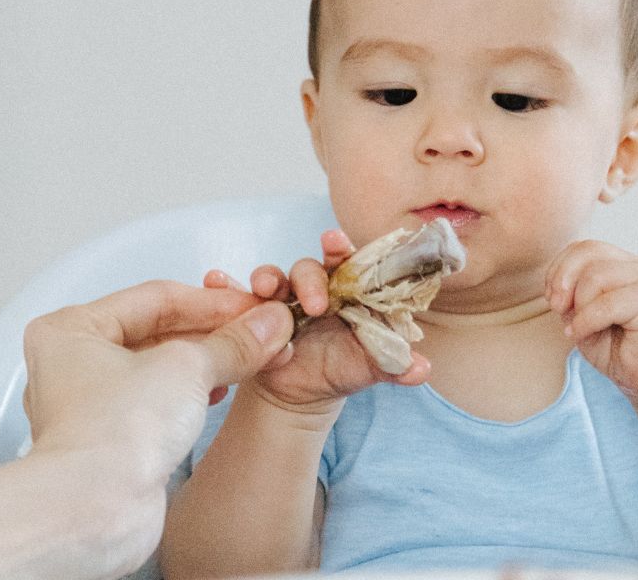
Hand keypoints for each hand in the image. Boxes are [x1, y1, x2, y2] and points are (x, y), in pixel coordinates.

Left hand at [22, 281, 294, 484]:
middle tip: (259, 332)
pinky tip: (222, 391)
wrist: (96, 511)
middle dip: (214, 332)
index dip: (213, 301)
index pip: (157, 298)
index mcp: (72, 329)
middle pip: (158, 330)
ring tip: (251, 358)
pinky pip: (160, 401)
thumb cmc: (112, 434)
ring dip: (209, 362)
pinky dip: (193, 392)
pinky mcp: (113, 439)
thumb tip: (267, 325)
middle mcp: (73, 363)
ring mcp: (92, 404)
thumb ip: (233, 342)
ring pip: (161, 367)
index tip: (254, 308)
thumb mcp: (187, 367)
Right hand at [203, 230, 429, 412]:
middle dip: (309, 277)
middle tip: (315, 302)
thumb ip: (396, 365)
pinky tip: (215, 281)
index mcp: (347, 289)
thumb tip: (422, 369)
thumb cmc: (342, 369)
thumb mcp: (370, 368)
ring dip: (266, 277)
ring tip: (263, 288)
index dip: (342, 247)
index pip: (348, 260)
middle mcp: (313, 286)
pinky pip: (236, 294)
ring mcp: (281, 298)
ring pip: (272, 276)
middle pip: (309, 267)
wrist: (302, 395)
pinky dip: (225, 286)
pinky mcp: (253, 312)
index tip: (336, 242)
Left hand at [545, 241, 637, 404]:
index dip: (559, 268)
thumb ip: (572, 295)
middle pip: (589, 252)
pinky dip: (585, 321)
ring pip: (596, 276)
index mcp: (624, 265)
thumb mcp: (584, 316)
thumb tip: (556, 286)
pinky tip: (581, 335)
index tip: (551, 298)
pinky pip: (606, 304)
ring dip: (577, 305)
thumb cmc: (620, 349)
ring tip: (577, 328)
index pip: (585, 247)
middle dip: (563, 280)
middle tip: (557, 309)